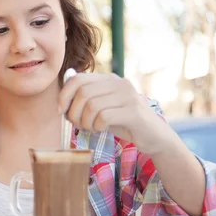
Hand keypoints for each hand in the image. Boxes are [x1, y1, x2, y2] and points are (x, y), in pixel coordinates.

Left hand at [57, 73, 171, 154]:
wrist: (154, 137)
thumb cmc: (123, 122)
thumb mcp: (102, 108)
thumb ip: (85, 101)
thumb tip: (62, 101)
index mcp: (109, 79)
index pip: (78, 78)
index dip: (64, 95)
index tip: (61, 110)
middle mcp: (119, 83)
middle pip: (83, 92)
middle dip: (74, 112)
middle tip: (77, 125)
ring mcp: (128, 96)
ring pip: (92, 105)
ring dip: (85, 122)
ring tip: (90, 128)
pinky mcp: (134, 112)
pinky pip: (104, 117)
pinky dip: (97, 126)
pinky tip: (101, 129)